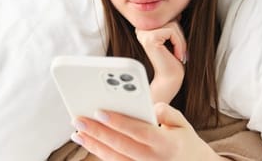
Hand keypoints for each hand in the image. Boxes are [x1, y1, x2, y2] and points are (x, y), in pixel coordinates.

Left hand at [71, 102, 221, 160]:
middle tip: (78, 119)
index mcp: (166, 144)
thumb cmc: (184, 141)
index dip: (118, 122)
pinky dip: (100, 152)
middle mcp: (152, 159)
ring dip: (93, 144)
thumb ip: (167, 112)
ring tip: (77, 131)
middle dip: (97, 132)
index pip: (138, 132)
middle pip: (120, 145)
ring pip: (113, 158)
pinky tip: (88, 142)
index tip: (100, 111)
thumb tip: (150, 106)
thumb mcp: (183, 124)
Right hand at [135, 20, 186, 103]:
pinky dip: (179, 43)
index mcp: (144, 28)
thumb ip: (171, 23)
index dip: (175, 30)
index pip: (166, 16)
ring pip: (172, 24)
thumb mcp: (172, 37)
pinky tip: (176, 55)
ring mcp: (143, 33)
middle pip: (169, 18)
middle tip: (178, 52)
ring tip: (177, 54)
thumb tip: (177, 11)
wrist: (170, 79)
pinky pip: (172, 31)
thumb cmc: (172, 60)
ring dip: (180, 40)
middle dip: (178, 35)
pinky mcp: (150, 38)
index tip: (175, 46)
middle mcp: (140, 29)